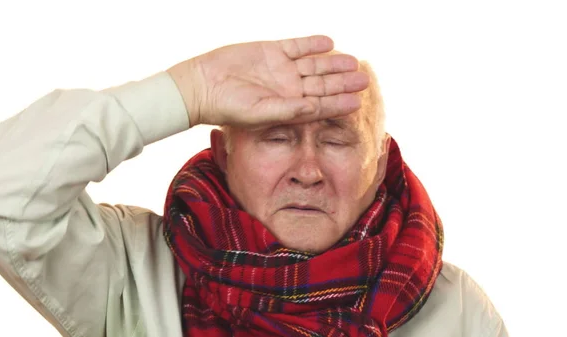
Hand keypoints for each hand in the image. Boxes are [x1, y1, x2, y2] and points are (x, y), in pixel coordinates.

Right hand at [167, 35, 368, 127]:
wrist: (203, 85)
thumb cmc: (228, 107)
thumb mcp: (260, 112)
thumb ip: (289, 110)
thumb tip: (316, 108)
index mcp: (287, 107)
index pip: (319, 106)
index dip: (338, 104)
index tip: (358, 102)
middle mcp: (287, 88)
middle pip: (321, 84)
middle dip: (342, 82)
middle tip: (364, 79)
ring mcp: (280, 69)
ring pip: (313, 65)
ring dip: (332, 63)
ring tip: (352, 61)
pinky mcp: (271, 51)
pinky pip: (296, 46)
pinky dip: (311, 44)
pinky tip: (329, 42)